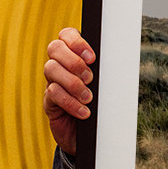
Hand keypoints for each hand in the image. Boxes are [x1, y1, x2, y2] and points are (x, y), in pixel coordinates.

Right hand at [43, 28, 95, 154]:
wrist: (91, 134)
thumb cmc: (101, 103)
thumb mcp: (105, 83)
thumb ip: (105, 69)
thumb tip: (118, 57)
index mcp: (74, 54)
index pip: (66, 34)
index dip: (76, 41)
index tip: (92, 57)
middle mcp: (60, 64)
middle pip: (54, 48)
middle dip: (74, 61)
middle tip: (90, 78)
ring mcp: (52, 81)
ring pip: (51, 69)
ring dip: (72, 83)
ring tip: (88, 97)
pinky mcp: (49, 101)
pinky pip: (53, 93)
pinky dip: (70, 102)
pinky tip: (84, 111)